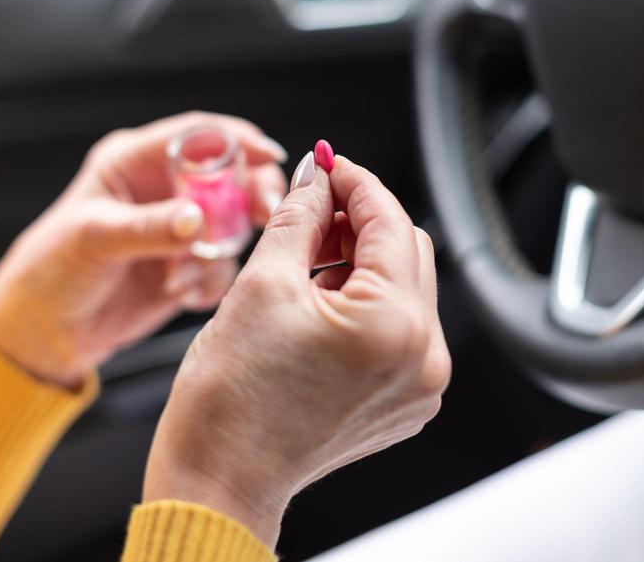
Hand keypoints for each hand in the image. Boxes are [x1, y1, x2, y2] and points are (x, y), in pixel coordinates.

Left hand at [0, 112, 287, 388]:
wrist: (42, 334)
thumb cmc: (50, 272)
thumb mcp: (94, 240)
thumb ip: (149, 228)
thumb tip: (197, 219)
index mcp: (133, 162)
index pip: (196, 135)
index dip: (236, 139)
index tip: (268, 156)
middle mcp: (162, 189)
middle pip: (230, 176)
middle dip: (249, 196)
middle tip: (264, 216)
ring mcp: (177, 228)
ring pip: (231, 225)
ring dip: (216, 253)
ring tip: (178, 277)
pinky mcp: (186, 265)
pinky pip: (221, 266)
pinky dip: (207, 282)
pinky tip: (177, 294)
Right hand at [142, 152, 450, 546]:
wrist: (220, 479)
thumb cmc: (230, 400)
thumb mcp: (262, 283)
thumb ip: (300, 216)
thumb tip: (317, 175)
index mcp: (393, 324)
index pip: (389, 221)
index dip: (354, 182)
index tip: (327, 164)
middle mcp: (423, 357)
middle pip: (407, 251)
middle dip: (359, 221)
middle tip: (312, 209)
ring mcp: (420, 385)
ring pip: (404, 288)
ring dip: (362, 261)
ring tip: (306, 261)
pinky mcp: (406, 401)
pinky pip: (399, 329)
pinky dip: (366, 303)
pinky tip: (320, 301)